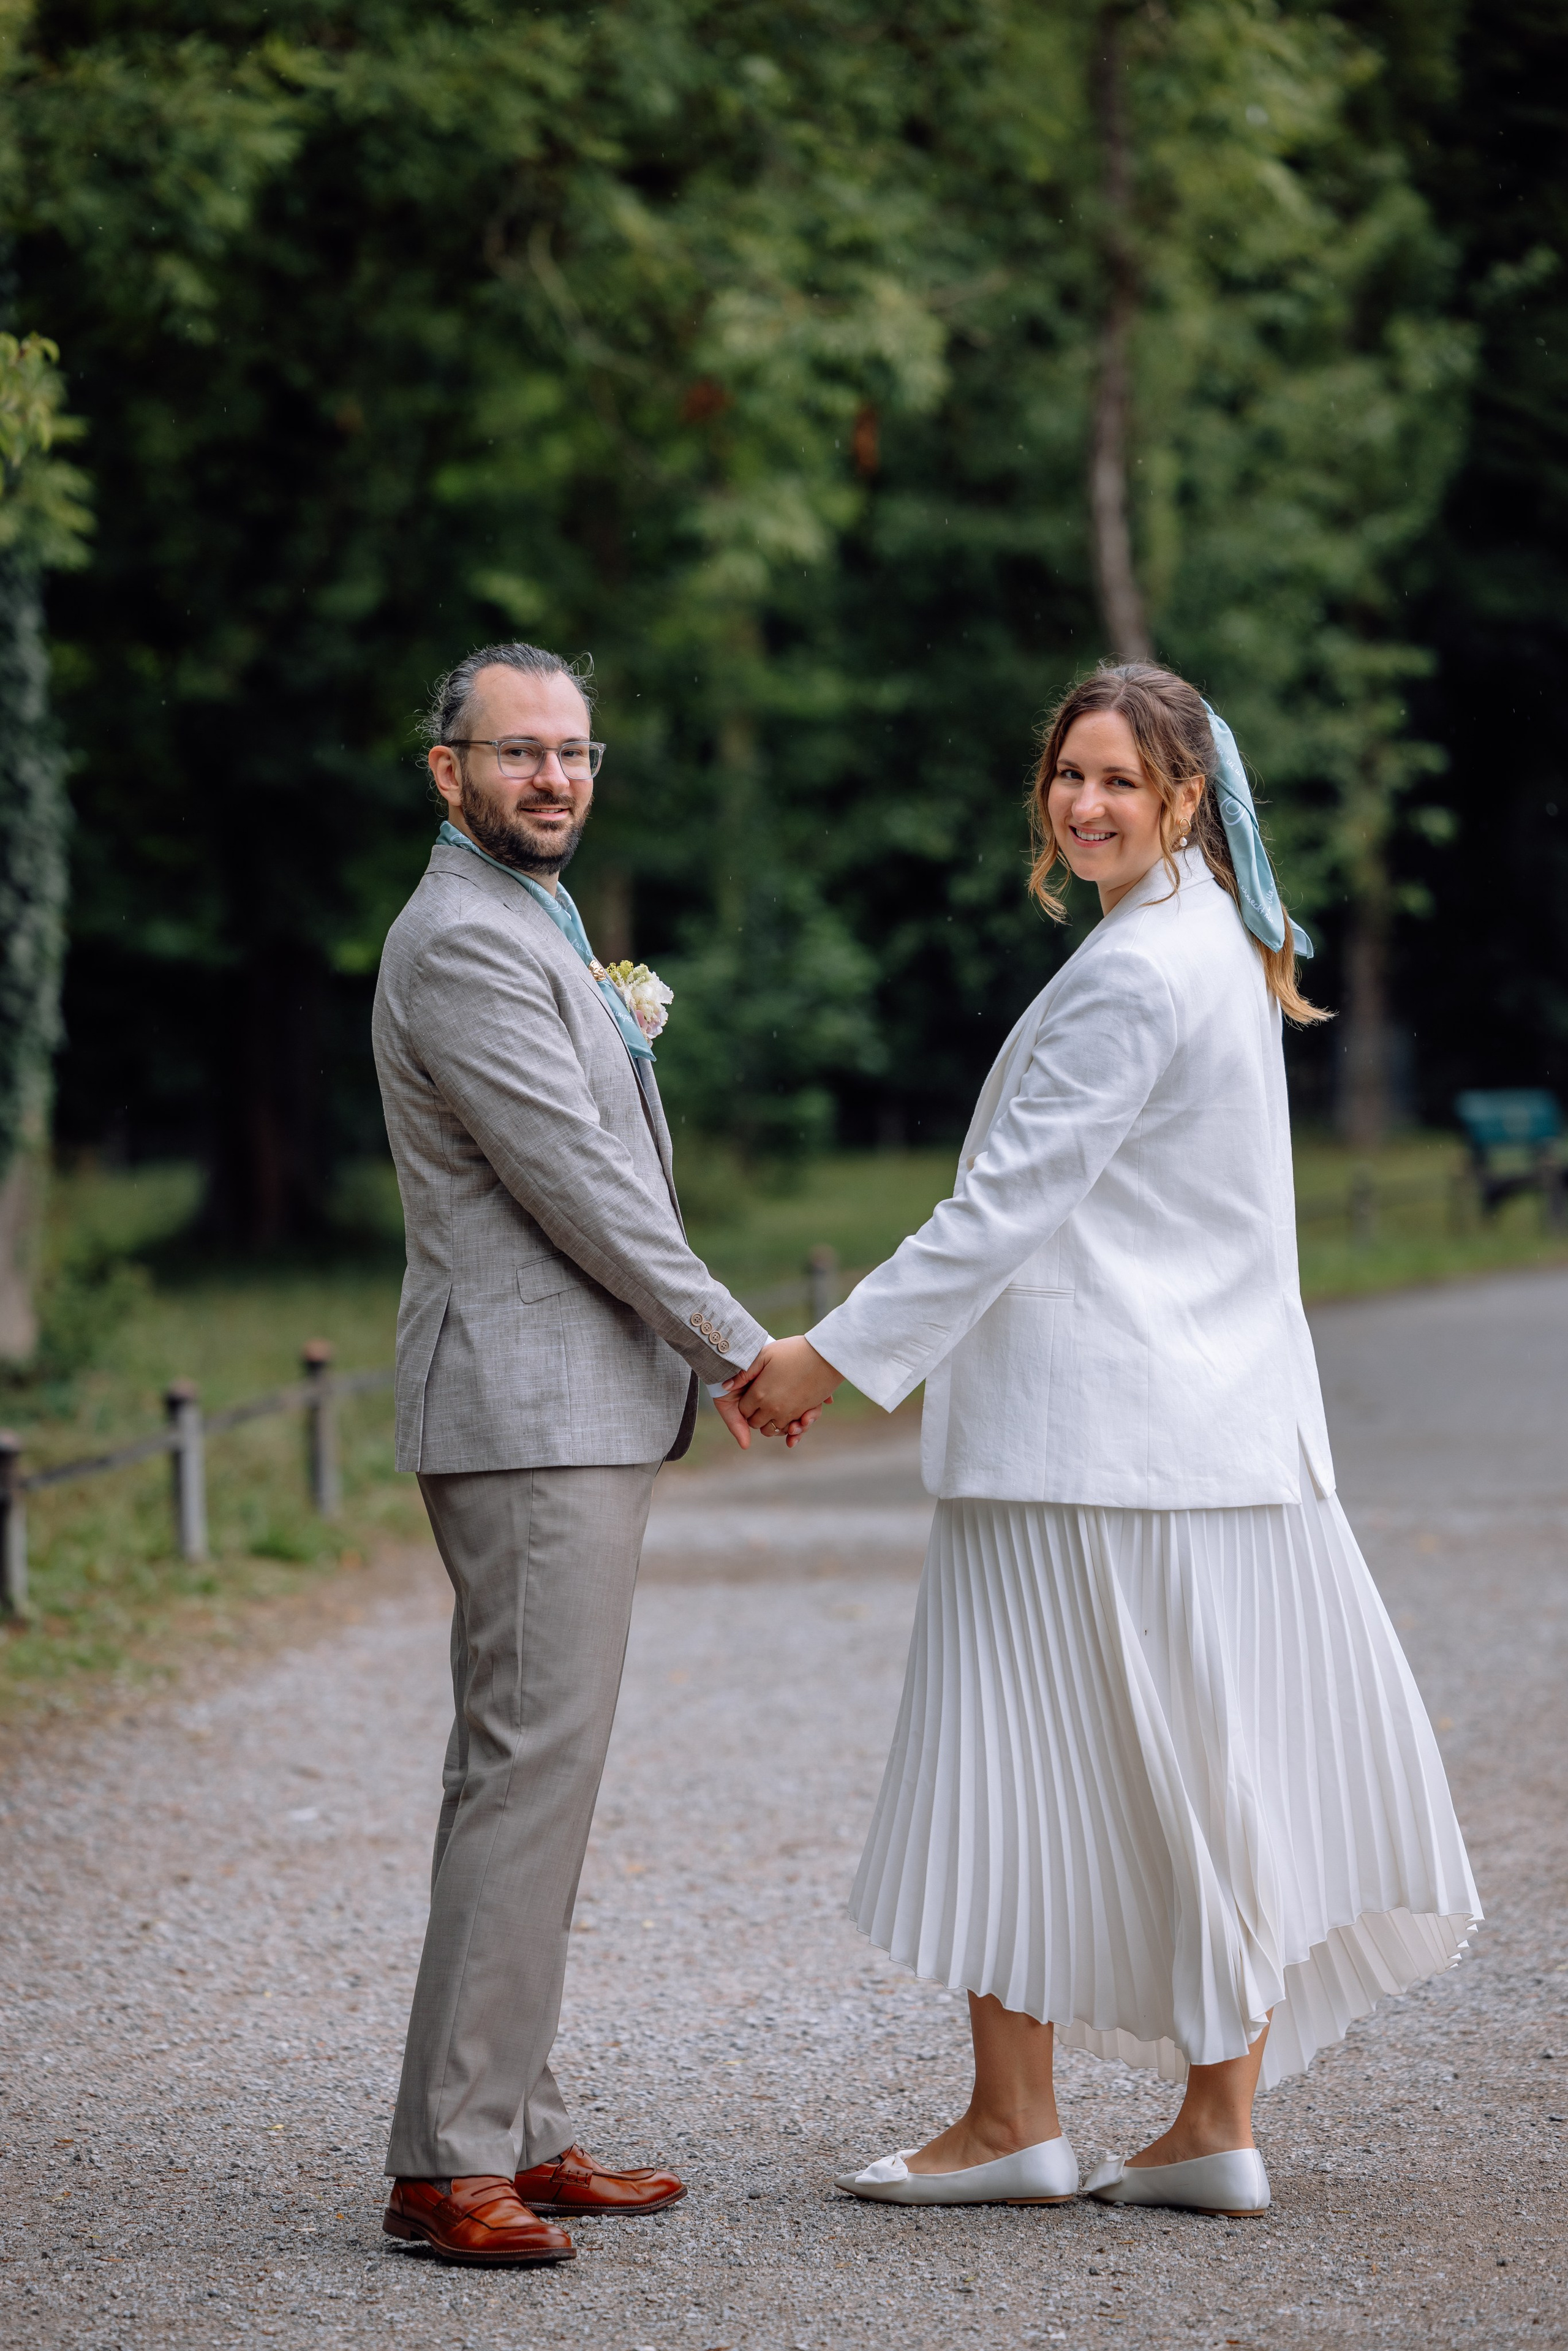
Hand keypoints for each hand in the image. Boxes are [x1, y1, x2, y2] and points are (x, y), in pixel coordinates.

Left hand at [713, 1350, 827, 1448]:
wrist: (825, 1355)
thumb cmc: (793, 1351)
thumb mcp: (765, 1354)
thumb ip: (744, 1372)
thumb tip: (725, 1386)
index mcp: (760, 1394)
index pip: (743, 1410)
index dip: (744, 1404)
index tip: (749, 1395)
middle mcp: (773, 1408)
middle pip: (756, 1423)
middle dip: (754, 1416)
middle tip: (759, 1403)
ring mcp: (790, 1414)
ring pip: (772, 1430)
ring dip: (771, 1424)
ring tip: (773, 1411)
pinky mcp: (804, 1415)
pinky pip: (792, 1432)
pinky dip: (789, 1431)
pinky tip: (789, 1424)